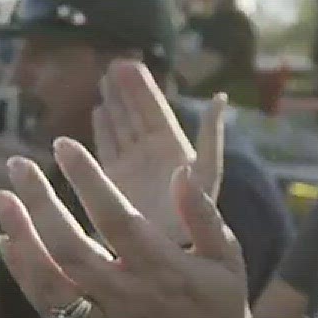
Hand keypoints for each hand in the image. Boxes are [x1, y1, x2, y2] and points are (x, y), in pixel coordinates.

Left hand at [0, 139, 252, 317]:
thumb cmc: (219, 301)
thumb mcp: (226, 255)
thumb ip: (203, 213)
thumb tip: (181, 172)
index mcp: (162, 269)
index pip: (116, 219)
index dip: (87, 180)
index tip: (63, 144)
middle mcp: (127, 295)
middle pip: (70, 247)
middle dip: (39, 203)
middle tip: (18, 164)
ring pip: (49, 281)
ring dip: (20, 238)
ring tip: (0, 198)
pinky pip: (47, 306)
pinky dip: (23, 273)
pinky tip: (7, 240)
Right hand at [91, 61, 225, 245]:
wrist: (174, 254)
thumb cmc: (193, 215)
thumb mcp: (206, 172)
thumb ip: (210, 136)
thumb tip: (220, 98)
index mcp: (172, 146)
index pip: (153, 108)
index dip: (141, 86)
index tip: (128, 64)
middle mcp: (151, 153)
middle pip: (135, 113)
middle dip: (124, 90)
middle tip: (113, 65)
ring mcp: (133, 166)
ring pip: (120, 127)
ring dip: (113, 105)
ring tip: (104, 82)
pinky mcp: (116, 181)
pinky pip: (107, 148)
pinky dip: (102, 130)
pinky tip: (97, 113)